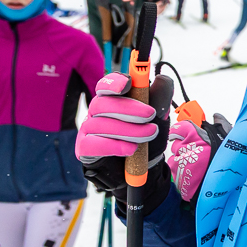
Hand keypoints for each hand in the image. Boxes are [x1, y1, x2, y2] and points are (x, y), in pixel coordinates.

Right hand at [76, 72, 174, 212]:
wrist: (143, 168)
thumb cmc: (148, 137)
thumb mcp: (160, 117)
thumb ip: (161, 96)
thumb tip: (161, 78)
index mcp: (113, 99)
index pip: (106, 85)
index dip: (114, 82)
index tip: (128, 84)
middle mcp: (97, 112)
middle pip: (103, 103)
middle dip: (129, 109)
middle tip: (151, 115)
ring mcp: (89, 130)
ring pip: (100, 125)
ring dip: (128, 130)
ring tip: (149, 134)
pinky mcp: (85, 148)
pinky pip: (93, 144)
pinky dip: (114, 146)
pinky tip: (130, 149)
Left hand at [167, 115, 230, 201]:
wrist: (225, 186)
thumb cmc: (229, 162)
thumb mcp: (230, 139)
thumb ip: (222, 124)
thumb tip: (216, 116)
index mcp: (195, 135)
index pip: (181, 127)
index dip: (186, 132)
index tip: (191, 136)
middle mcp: (184, 147)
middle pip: (177, 143)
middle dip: (186, 148)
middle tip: (200, 155)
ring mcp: (179, 162)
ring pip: (176, 157)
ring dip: (184, 161)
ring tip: (199, 167)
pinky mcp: (177, 176)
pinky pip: (175, 171)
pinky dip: (183, 173)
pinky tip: (195, 175)